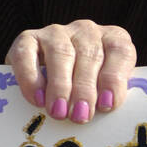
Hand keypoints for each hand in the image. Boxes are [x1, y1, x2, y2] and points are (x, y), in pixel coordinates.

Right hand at [6, 21, 136, 123]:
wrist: (43, 79)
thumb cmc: (83, 91)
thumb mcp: (102, 91)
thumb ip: (108, 98)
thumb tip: (105, 114)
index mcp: (113, 39)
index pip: (120, 51)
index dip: (114, 78)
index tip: (107, 104)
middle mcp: (87, 31)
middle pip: (90, 55)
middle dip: (85, 89)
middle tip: (80, 116)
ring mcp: (57, 32)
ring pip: (61, 53)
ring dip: (60, 85)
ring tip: (59, 112)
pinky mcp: (28, 39)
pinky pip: (26, 54)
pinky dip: (31, 78)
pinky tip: (37, 99)